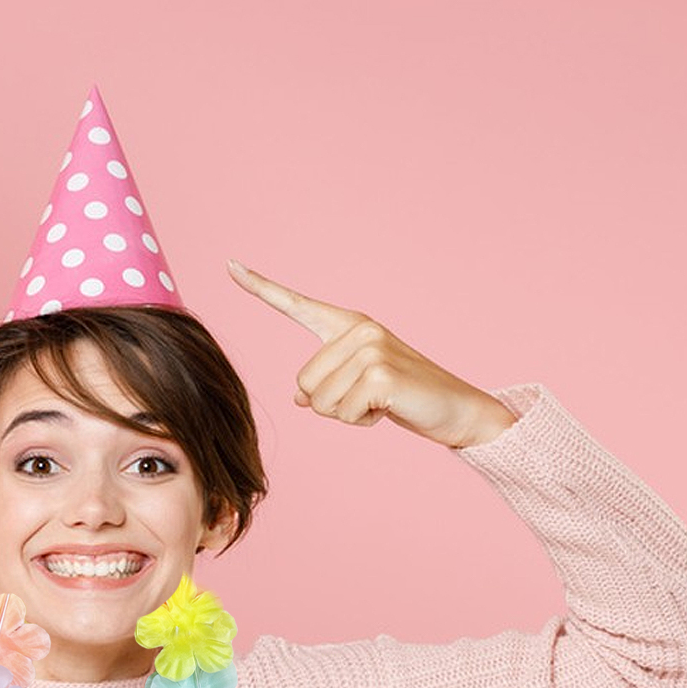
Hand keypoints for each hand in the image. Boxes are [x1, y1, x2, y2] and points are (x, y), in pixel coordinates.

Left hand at [225, 258, 517, 448]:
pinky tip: (388, 409)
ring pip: (320, 402)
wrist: (455, 409)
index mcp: (349, 326)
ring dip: (348, 414)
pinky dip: (363, 422)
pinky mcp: (380, 373)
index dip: (261, 288)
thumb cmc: (404, 398)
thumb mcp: (358, 389)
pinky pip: (343, 413)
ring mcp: (371, 348)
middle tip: (368, 398)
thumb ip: (326, 385)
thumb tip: (299, 398)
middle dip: (329, 405)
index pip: (297, 305)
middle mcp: (359, 330)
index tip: (230, 266)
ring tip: (380, 402)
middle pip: (303, 384)